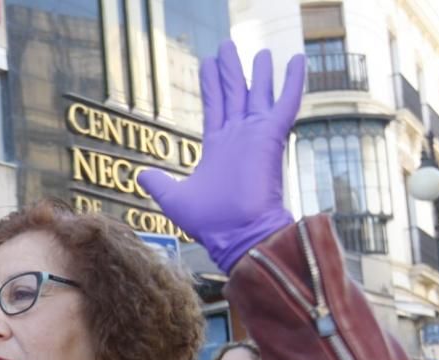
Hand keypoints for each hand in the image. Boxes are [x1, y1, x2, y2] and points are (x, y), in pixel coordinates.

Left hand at [138, 41, 304, 271]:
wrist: (238, 235)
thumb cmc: (211, 223)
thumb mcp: (175, 199)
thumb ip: (159, 183)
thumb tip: (140, 175)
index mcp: (218, 147)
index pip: (215, 106)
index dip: (211, 84)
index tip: (209, 62)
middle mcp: (238, 138)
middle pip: (234, 93)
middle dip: (230, 69)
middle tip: (226, 45)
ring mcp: (256, 136)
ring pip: (258, 93)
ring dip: (259, 72)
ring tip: (260, 49)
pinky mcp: (272, 137)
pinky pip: (286, 103)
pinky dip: (293, 81)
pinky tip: (298, 59)